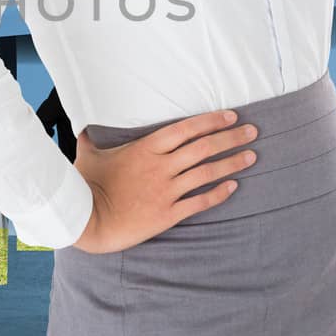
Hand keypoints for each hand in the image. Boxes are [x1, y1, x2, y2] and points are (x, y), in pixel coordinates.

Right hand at [71, 109, 259, 253]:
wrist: (87, 219)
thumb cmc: (85, 185)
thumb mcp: (88, 155)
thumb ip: (90, 139)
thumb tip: (83, 128)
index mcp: (145, 148)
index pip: (186, 129)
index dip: (211, 121)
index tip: (231, 116)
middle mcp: (161, 167)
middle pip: (204, 148)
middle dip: (231, 137)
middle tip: (252, 131)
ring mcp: (166, 191)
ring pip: (207, 173)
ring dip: (232, 163)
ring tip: (251, 156)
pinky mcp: (168, 214)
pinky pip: (200, 202)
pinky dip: (218, 194)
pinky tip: (233, 187)